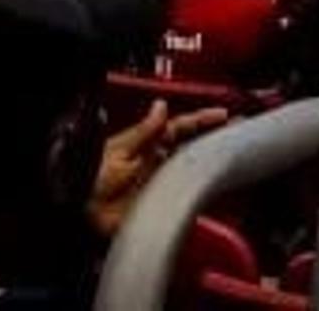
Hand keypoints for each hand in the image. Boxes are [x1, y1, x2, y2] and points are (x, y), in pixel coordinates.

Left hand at [88, 100, 227, 238]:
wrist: (80, 213)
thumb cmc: (90, 179)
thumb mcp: (119, 149)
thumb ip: (144, 130)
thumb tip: (161, 105)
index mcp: (147, 145)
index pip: (181, 127)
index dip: (202, 120)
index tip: (223, 114)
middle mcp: (157, 162)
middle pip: (193, 146)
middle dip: (215, 137)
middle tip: (238, 130)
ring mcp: (161, 184)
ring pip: (193, 169)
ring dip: (212, 163)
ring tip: (235, 155)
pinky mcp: (160, 205)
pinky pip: (185, 197)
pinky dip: (200, 193)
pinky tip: (214, 189)